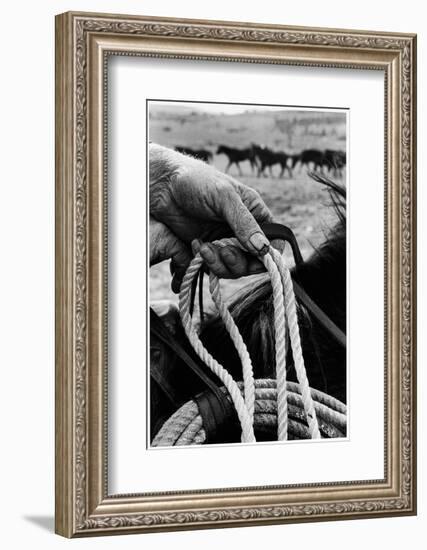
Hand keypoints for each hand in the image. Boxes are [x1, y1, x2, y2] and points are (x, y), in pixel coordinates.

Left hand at [150, 144, 272, 290]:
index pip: (274, 243)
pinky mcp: (207, 250)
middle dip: (238, 262)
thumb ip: (244, 222)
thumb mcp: (224, 197)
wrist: (163, 185)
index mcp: (256, 214)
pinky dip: (205, 262)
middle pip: (253, 262)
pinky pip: (213, 267)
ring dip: (219, 264)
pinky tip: (195, 245)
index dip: (269, 256)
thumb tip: (263, 249)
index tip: (256, 260)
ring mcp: (225, 242)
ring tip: (204, 248)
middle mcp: (243, 231)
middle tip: (223, 252)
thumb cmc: (197, 181)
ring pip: (232, 268)